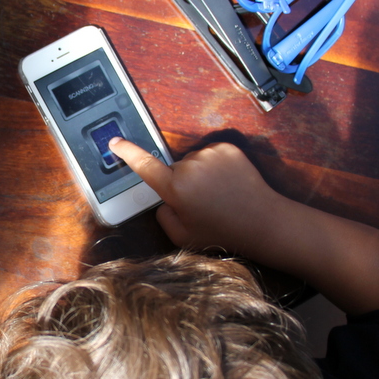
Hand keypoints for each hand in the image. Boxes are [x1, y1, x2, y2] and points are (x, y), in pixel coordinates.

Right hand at [109, 139, 282, 253]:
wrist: (262, 222)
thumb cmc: (222, 232)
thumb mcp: (182, 236)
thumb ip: (163, 216)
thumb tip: (164, 199)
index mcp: (175, 188)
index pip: (143, 164)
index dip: (127, 152)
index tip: (115, 142)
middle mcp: (190, 166)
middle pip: (173, 168)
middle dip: (180, 182)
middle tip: (200, 202)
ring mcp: (210, 155)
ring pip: (193, 161)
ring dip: (199, 174)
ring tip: (217, 194)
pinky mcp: (227, 148)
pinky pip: (210, 154)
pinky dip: (215, 166)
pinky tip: (227, 183)